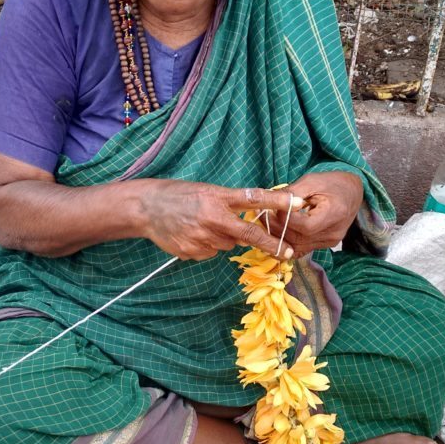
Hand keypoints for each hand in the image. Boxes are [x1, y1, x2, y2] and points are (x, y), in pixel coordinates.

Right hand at [138, 179, 303, 260]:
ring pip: (228, 245)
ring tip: (202, 225)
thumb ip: (228, 204)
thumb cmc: (178, 195)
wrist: (146, 208)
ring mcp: (203, 237)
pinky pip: (210, 253)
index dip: (277, 202)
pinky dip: (207, 246)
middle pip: (249, 234)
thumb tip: (250, 219)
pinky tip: (191, 234)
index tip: (298, 205)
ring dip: (224, 238)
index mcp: (218, 198)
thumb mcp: (205, 191)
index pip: (254, 198)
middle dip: (271, 244)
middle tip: (287, 252)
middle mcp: (213, 218)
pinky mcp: (193, 252)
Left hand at [270, 171, 363, 258]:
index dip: (285, 219)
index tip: (272, 207)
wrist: (352, 192)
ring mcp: (330, 242)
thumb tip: (270, 202)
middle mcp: (333, 233)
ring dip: (279, 237)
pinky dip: (288, 244)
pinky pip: (303, 250)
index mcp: (334, 214)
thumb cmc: (332, 183)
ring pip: (298, 247)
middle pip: (299, 239)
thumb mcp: (311, 181)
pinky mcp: (326, 245)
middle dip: (277, 228)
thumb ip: (292, 193)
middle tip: (262, 216)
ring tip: (267, 223)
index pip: (304, 226)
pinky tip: (277, 234)